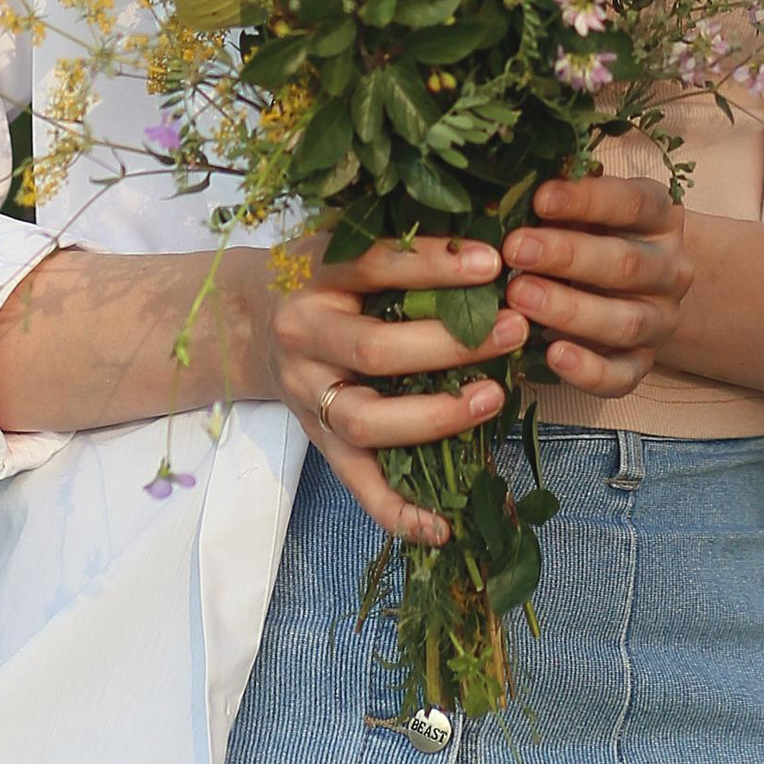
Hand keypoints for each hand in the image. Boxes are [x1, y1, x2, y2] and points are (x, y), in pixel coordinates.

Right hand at [255, 236, 530, 544]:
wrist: (250, 320)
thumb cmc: (325, 275)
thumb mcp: (349, 242)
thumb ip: (405, 242)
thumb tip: (489, 237)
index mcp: (315, 276)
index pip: (374, 265)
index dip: (434, 264)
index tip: (493, 262)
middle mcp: (303, 337)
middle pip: (373, 350)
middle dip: (450, 344)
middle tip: (512, 329)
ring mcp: (308, 397)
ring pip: (364, 421)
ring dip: (435, 416)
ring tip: (493, 397)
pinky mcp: (319, 442)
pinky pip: (356, 484)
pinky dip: (398, 511)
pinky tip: (445, 526)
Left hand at [499, 174, 691, 396]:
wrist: (640, 286)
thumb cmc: (596, 232)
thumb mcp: (589, 206)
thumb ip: (562, 197)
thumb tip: (508, 185)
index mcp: (659, 217)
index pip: (632, 204)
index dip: (586, 199)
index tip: (539, 198)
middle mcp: (669, 269)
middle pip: (625, 264)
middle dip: (566, 256)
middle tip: (514, 250)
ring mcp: (660, 320)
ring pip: (625, 322)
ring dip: (570, 310)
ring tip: (519, 296)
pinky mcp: (643, 364)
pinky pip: (623, 376)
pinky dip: (589, 371)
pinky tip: (553, 355)